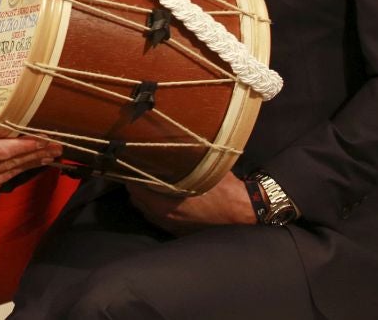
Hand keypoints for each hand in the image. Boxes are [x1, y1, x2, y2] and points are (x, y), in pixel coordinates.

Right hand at [0, 114, 60, 211]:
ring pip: (8, 174)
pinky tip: (29, 165)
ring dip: (31, 164)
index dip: (22, 145)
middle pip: (9, 163)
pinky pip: (1, 185)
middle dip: (35, 153)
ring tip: (50, 154)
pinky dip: (15, 174)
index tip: (42, 138)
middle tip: (57, 145)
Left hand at [125, 173, 256, 235]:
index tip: (133, 160)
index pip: (134, 187)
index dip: (132, 172)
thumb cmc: (224, 189)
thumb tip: (165, 146)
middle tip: (141, 168)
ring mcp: (170, 227)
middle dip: (137, 184)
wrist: (245, 213)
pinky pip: (158, 218)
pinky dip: (156, 207)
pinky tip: (164, 196)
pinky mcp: (178, 232)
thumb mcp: (202, 168)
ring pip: (146, 210)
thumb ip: (181, 160)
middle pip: (136, 199)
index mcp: (164, 205)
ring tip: (151, 181)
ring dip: (146, 197)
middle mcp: (163, 218)